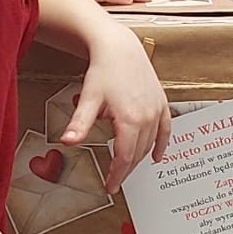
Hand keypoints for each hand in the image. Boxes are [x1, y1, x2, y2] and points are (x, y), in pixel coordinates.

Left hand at [60, 28, 172, 190]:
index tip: (110, 187)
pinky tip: (157, 156)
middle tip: (115, 181)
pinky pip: (165, 130)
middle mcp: (148, 117)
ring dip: (139, 158)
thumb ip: (80, 124)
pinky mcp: (162, 103)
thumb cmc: (104, 70)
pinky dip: (161, 145)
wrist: (120, 47)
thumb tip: (67, 142)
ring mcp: (157, 110)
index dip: (117, 175)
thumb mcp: (89, 98)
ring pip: (150, 144)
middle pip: (138, 154)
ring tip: (127, 168)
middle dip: (126, 170)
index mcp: (130, 120)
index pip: (124, 157)